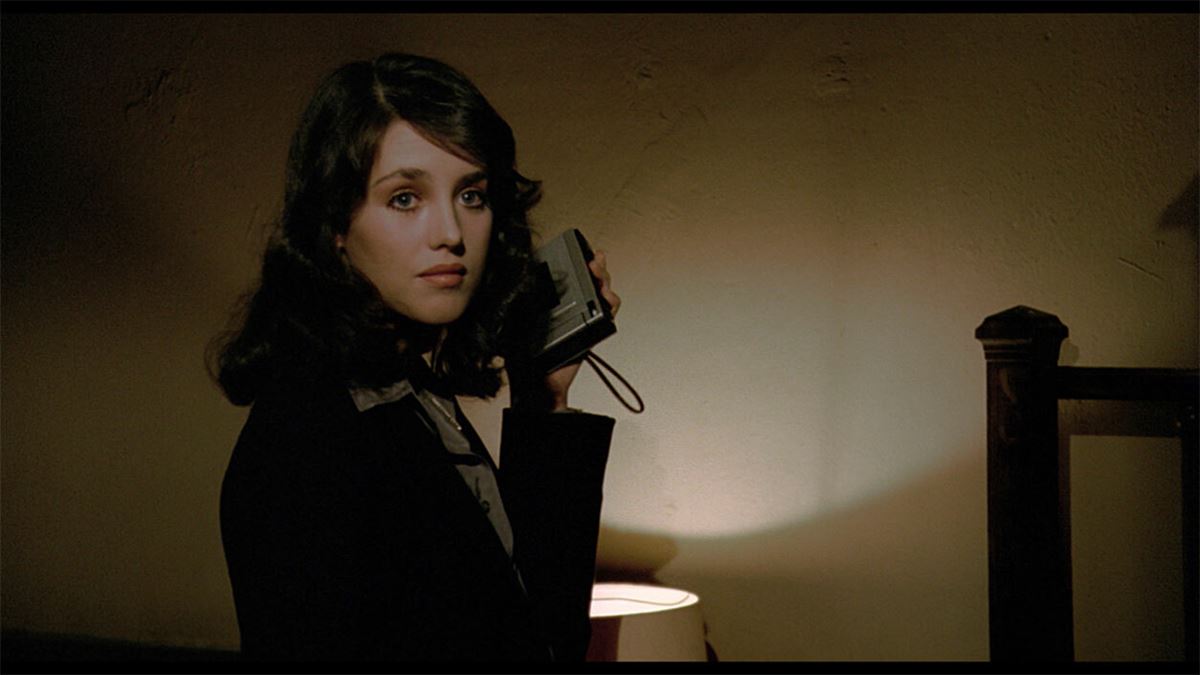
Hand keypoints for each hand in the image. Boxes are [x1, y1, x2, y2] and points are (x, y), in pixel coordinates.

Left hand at [520, 251, 620, 411]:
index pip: (564, 275)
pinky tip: (607, 296)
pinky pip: (608, 314)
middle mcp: (568, 308)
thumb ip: (513, 304)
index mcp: (548, 303)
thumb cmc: (520, 360)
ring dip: (604, 278)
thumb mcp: (510, 325)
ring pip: (600, 292)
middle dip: (593, 265)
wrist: (536, 388)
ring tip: (599, 272)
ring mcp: (583, 319)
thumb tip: (512, 280)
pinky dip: (611, 302)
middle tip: (593, 259)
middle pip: (587, 279)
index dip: (572, 260)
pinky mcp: (594, 331)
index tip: (574, 249)